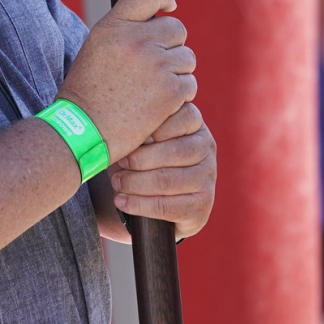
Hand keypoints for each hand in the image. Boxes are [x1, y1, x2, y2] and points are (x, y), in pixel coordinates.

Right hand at [57, 0, 196, 161]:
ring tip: (151, 90)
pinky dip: (179, 95)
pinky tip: (157, 105)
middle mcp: (136, 40)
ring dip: (176, 72)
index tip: (170, 5)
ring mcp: (156, 64)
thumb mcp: (96, 49)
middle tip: (154, 67)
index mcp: (114, 26)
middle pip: (176, 28)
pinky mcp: (171, 90)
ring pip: (187, 58)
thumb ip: (124, 32)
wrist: (84, 130)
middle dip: (171, 45)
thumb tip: (157, 23)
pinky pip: (190, 83)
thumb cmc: (87, 92)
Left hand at [107, 103, 215, 237]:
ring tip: (116, 183)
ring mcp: (207, 177)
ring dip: (136, 183)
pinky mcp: (202, 206)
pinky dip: (140, 205)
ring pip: (169, 180)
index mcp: (194, 123)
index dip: (155, 125)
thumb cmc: (142, 156)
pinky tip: (122, 201)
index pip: (184, 116)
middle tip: (118, 162)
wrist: (152, 197)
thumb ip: (138, 127)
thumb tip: (118, 129)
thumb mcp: (142, 137)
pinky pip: (168, 207)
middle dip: (141, 159)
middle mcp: (206, 147)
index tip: (129, 132)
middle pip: (176, 151)